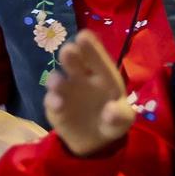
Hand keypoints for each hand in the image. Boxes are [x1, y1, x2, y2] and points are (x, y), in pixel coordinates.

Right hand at [44, 30, 134, 156]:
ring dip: (56, 79)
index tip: (84, 36)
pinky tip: (58, 104)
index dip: (91, 48)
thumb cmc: (112, 120)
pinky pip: (51, 100)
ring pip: (58, 79)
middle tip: (68, 50)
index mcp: (102, 75)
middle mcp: (81, 77)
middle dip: (71, 55)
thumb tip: (111, 111)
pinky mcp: (54, 106)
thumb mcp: (123, 119)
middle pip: (74, 62)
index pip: (97, 59)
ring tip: (58, 82)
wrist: (95, 140)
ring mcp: (66, 90)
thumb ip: (121, 115)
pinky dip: (53, 100)